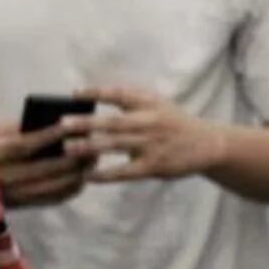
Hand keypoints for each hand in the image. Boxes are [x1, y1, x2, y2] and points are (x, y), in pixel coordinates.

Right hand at [0, 118, 95, 207]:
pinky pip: (50, 199)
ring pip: (52, 186)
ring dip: (77, 173)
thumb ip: (19, 126)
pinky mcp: (20, 205)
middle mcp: (3, 177)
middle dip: (74, 155)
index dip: (51, 135)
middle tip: (96, 143)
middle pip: (46, 168)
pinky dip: (70, 189)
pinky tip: (83, 178)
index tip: (74, 123)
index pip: (26, 144)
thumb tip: (54, 122)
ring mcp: (12, 195)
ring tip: (94, 159)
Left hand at [71, 86, 228, 183]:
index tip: (75, 93)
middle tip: (62, 124)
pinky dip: (104, 174)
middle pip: (113, 122)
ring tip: (67, 148)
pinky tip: (88, 175)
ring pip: (115, 145)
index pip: (120, 94)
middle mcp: (150, 121)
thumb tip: (94, 104)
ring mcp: (152, 144)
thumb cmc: (173, 123)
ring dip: (89, 147)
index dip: (97, 92)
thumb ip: (131, 104)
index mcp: (150, 102)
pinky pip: (124, 172)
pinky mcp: (153, 166)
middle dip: (86, 123)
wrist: (206, 144)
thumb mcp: (157, 104)